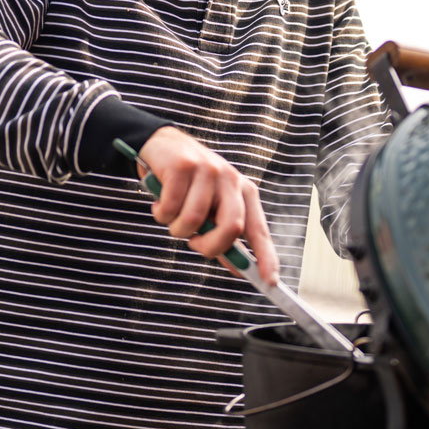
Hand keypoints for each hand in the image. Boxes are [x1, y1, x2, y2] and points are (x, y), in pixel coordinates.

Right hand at [136, 128, 277, 283]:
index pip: (259, 229)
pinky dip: (161, 213)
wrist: (159, 145)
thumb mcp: (209, 208)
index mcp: (244, 192)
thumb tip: (239, 269)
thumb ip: (222, 236)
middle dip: (209, 246)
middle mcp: (231, 180)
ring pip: (195, 220)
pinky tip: (160, 202)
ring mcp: (208, 170)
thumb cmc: (187, 183)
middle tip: (194, 243)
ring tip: (171, 215)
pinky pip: (171, 207)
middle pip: (231, 226)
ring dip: (177, 227)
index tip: (270, 282)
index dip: (266, 257)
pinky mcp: (183, 166)